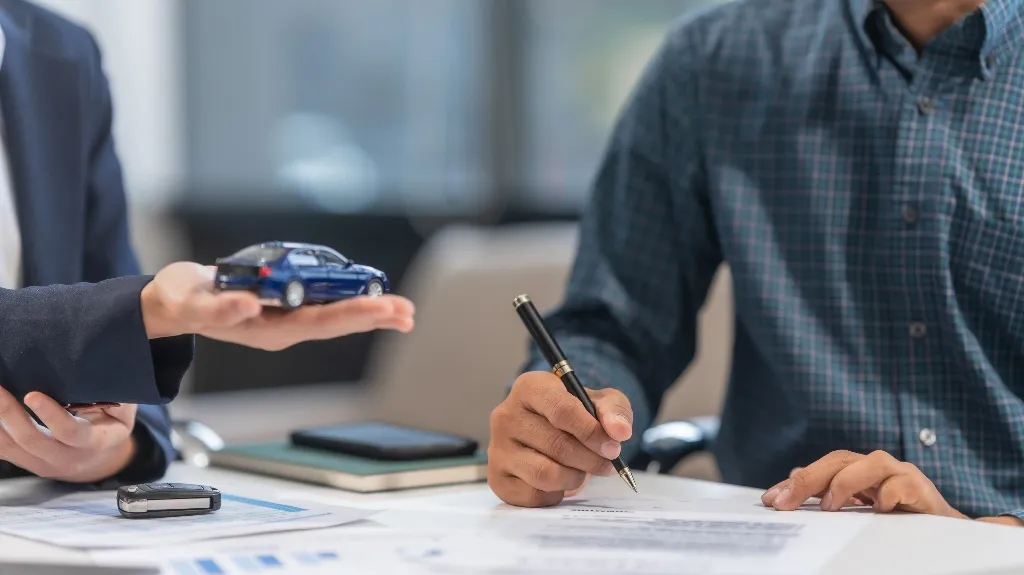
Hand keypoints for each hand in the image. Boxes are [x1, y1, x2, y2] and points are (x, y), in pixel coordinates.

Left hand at [0, 387, 136, 482]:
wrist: (101, 458)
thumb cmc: (112, 423)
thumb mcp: (123, 409)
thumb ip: (114, 393)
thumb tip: (99, 367)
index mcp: (96, 442)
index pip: (71, 432)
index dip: (51, 415)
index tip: (32, 394)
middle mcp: (68, 458)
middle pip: (32, 441)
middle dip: (9, 414)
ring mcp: (44, 465)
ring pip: (11, 449)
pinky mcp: (26, 463)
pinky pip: (2, 451)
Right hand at [141, 262, 414, 349]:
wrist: (174, 304)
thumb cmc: (183, 301)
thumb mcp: (193, 303)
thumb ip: (219, 307)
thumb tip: (249, 304)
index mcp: (267, 330)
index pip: (319, 322)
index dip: (352, 313)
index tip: (380, 307)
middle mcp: (283, 329)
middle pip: (337, 323)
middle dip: (373, 315)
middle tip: (406, 311)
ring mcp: (286, 320)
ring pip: (336, 316)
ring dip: (371, 312)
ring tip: (403, 311)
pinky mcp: (285, 306)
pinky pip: (326, 306)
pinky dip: (352, 301)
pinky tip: (375, 303)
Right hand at [487, 371, 631, 506]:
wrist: (554, 432)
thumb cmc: (577, 414)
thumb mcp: (600, 403)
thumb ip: (614, 411)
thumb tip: (619, 432)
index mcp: (530, 387)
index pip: (561, 410)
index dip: (592, 432)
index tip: (613, 447)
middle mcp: (506, 415)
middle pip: (556, 445)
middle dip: (590, 459)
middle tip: (607, 464)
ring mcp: (497, 448)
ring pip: (545, 473)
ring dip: (574, 478)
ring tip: (581, 471)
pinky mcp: (497, 477)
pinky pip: (533, 496)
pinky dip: (556, 494)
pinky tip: (559, 481)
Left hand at [762, 450, 965, 517]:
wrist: (945, 531)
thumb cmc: (896, 519)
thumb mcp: (857, 510)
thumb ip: (828, 496)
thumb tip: (786, 487)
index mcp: (858, 471)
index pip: (822, 468)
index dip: (795, 482)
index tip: (770, 500)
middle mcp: (876, 467)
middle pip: (839, 460)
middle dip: (810, 479)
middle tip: (786, 502)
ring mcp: (901, 475)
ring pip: (872, 462)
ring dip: (846, 482)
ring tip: (829, 506)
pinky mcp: (922, 490)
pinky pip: (903, 485)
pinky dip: (889, 494)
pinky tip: (877, 509)